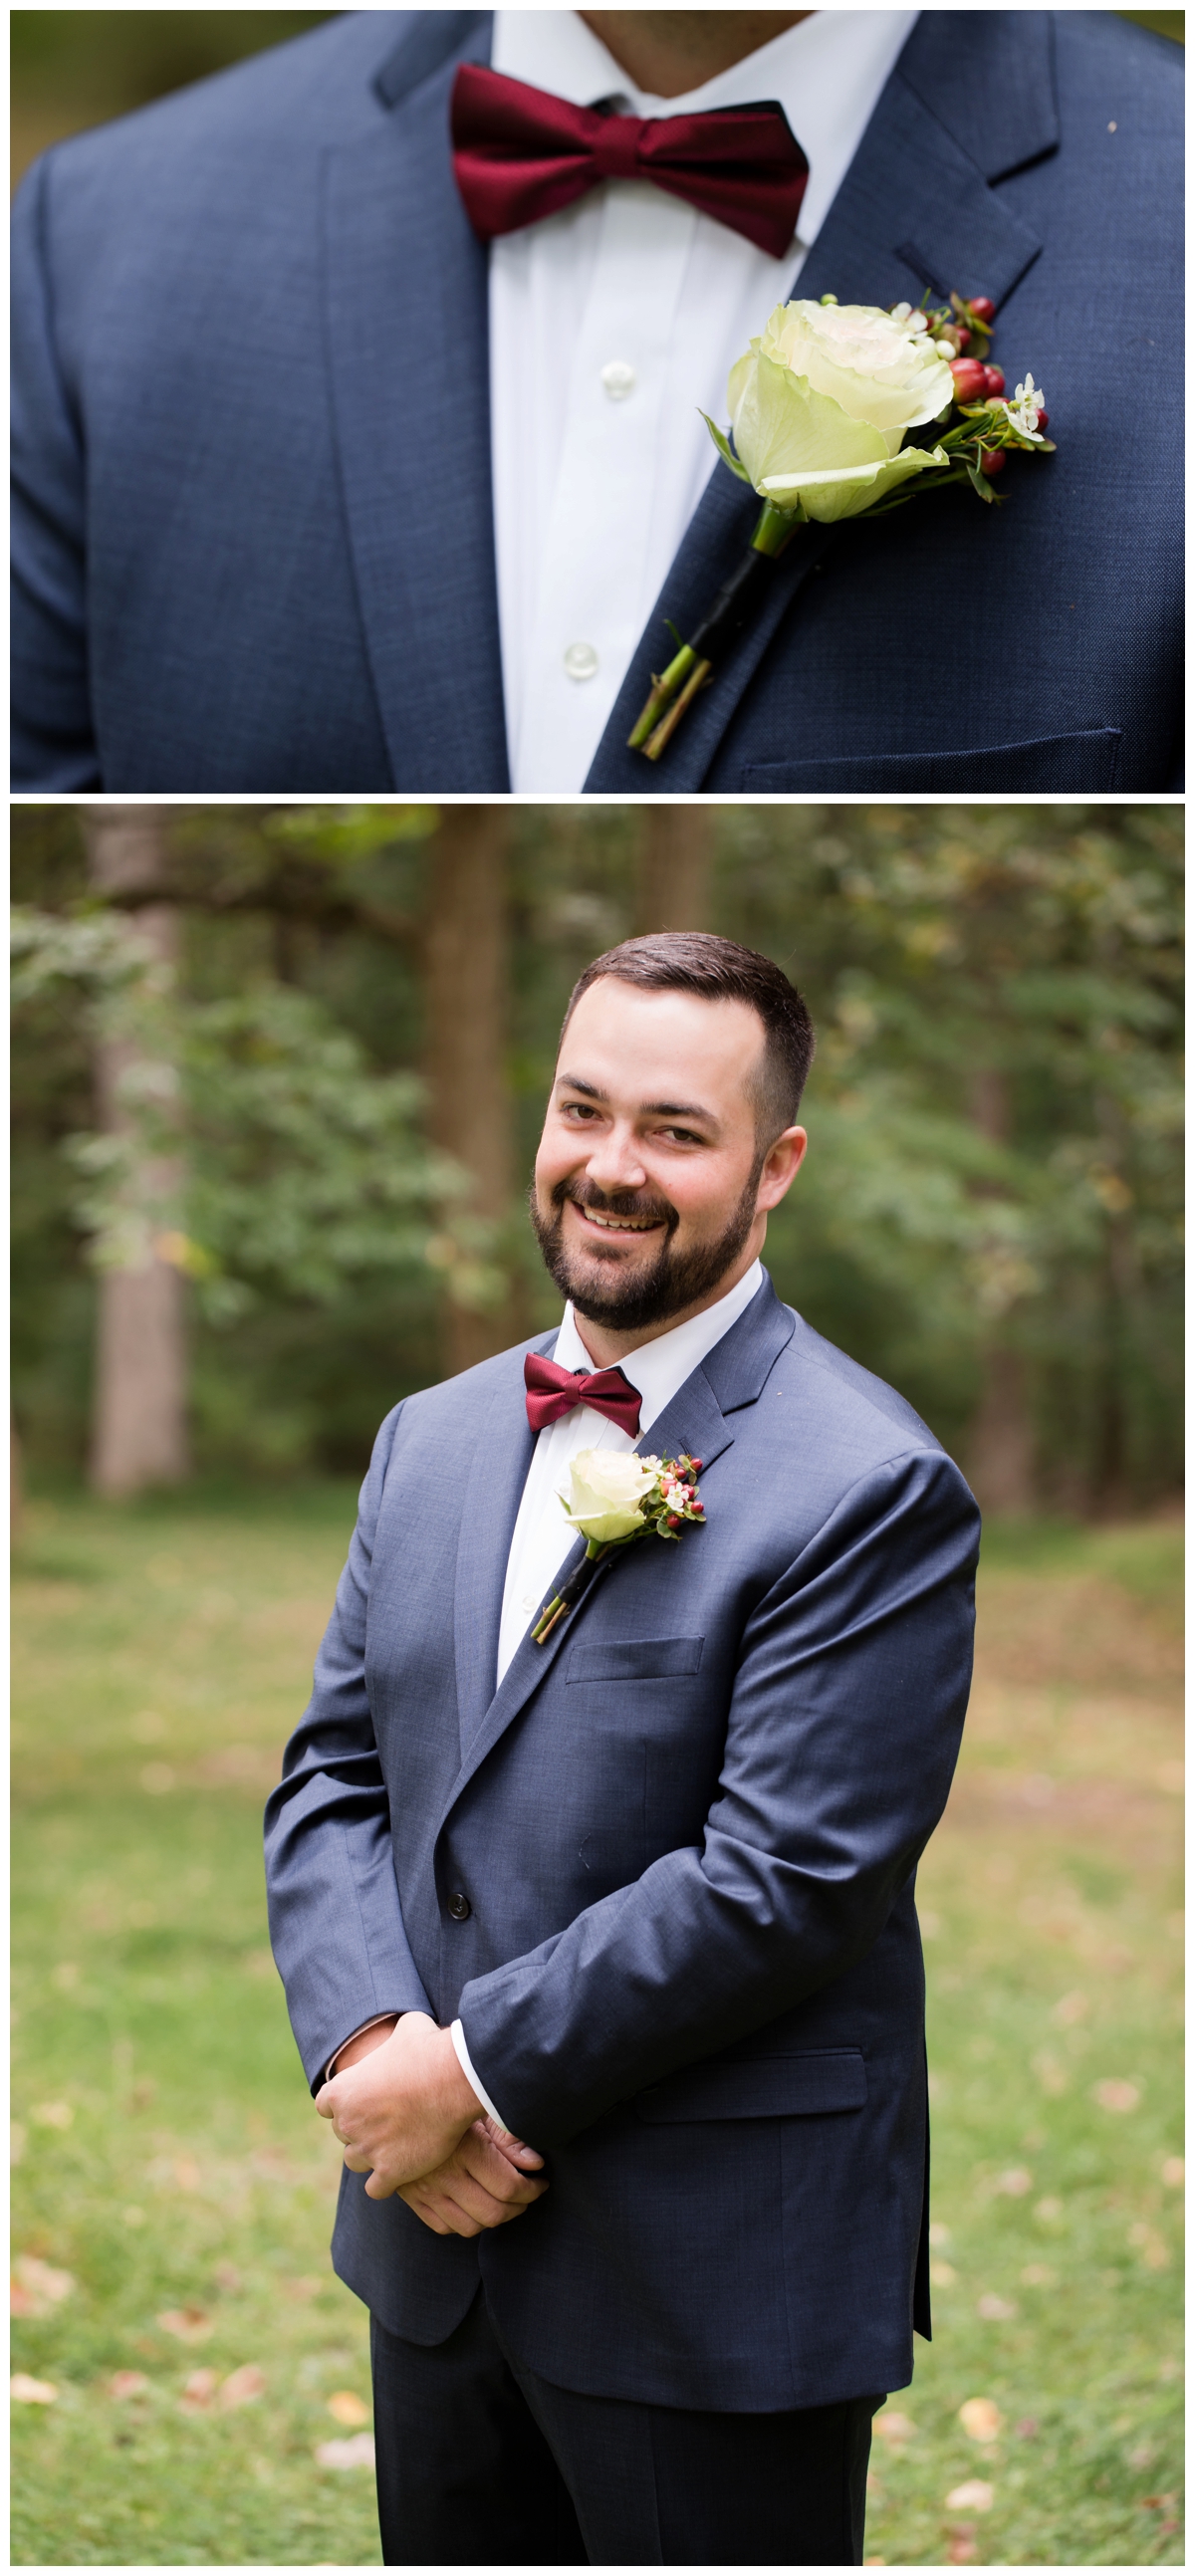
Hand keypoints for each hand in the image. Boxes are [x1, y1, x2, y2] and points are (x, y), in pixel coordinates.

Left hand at [316, 2010, 481, 2199]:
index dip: (343, 2103)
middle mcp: (348, 2123)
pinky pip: (375, 2189)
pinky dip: (385, 2181)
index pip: (325, 2104)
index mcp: (342, 2090)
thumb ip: (394, 2037)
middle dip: (360, 2127)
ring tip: (393, 2146)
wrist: (452, 2080)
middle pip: (342, 2133)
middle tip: (386, 2121)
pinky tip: (401, 2170)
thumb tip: (406, 2031)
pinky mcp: (390, 2172)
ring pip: (354, 2162)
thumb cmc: (428, 2050)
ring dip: (370, 2155)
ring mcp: (368, 2150)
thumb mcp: (407, 2028)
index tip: (363, 2100)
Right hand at [398, 2115, 547, 2237]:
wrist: (392, 2101)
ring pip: (470, 2226)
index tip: (540, 2183)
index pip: (509, 2187)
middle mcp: (444, 2174)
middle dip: (519, 2207)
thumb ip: (508, 2137)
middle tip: (528, 2194)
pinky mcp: (412, 2197)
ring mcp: (425, 2189)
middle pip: (493, 2212)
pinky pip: (443, 2226)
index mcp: (464, 2149)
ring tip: (505, 2203)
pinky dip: (463, 2224)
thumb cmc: (444, 2099)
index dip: (532, 2189)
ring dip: (494, 2220)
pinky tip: (474, 2206)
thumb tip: (536, 2163)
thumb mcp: (479, 2110)